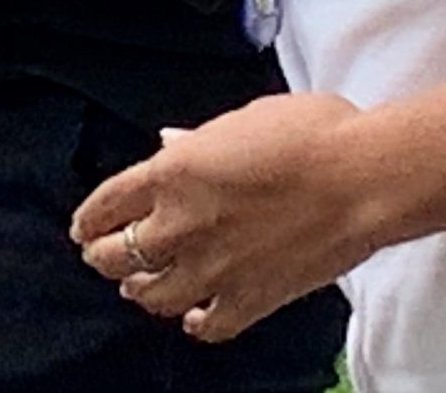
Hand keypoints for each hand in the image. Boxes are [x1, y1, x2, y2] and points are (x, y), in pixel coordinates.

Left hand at [73, 92, 390, 342]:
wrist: (363, 178)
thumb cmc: (310, 135)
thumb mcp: (239, 121)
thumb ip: (197, 141)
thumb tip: (170, 143)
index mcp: (170, 174)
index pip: (105, 205)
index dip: (88, 220)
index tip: (82, 228)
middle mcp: (180, 226)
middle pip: (116, 256)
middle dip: (103, 257)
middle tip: (102, 257)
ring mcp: (214, 268)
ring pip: (152, 296)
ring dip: (141, 291)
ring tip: (139, 287)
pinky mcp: (252, 299)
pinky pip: (209, 325)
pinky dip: (197, 323)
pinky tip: (195, 318)